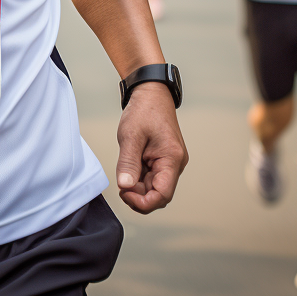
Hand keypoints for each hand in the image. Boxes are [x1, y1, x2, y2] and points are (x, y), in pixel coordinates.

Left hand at [116, 81, 187, 213]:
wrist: (150, 93)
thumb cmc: (144, 110)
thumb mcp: (131, 136)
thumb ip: (128, 162)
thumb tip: (125, 186)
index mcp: (172, 159)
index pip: (162, 194)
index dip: (143, 202)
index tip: (125, 193)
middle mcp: (174, 163)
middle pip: (158, 194)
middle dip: (138, 195)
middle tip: (121, 184)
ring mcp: (169, 162)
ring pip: (153, 186)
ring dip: (137, 186)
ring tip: (125, 171)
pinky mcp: (162, 159)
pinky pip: (152, 176)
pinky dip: (139, 177)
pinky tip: (129, 167)